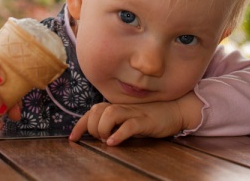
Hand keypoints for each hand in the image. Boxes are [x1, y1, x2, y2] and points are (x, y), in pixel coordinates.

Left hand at [69, 101, 184, 145]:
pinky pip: (129, 125)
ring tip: (105, 139)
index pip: (92, 112)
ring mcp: (134, 113)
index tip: (73, 138)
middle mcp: (122, 107)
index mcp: (117, 107)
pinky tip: (113, 141)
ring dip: (102, 128)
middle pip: (97, 110)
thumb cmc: (150, 117)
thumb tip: (99, 136)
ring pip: (110, 114)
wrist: (176, 110)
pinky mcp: (145, 121)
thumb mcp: (129, 119)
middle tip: (99, 138)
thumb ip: (115, 123)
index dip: (80, 125)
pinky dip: (118, 134)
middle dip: (92, 126)